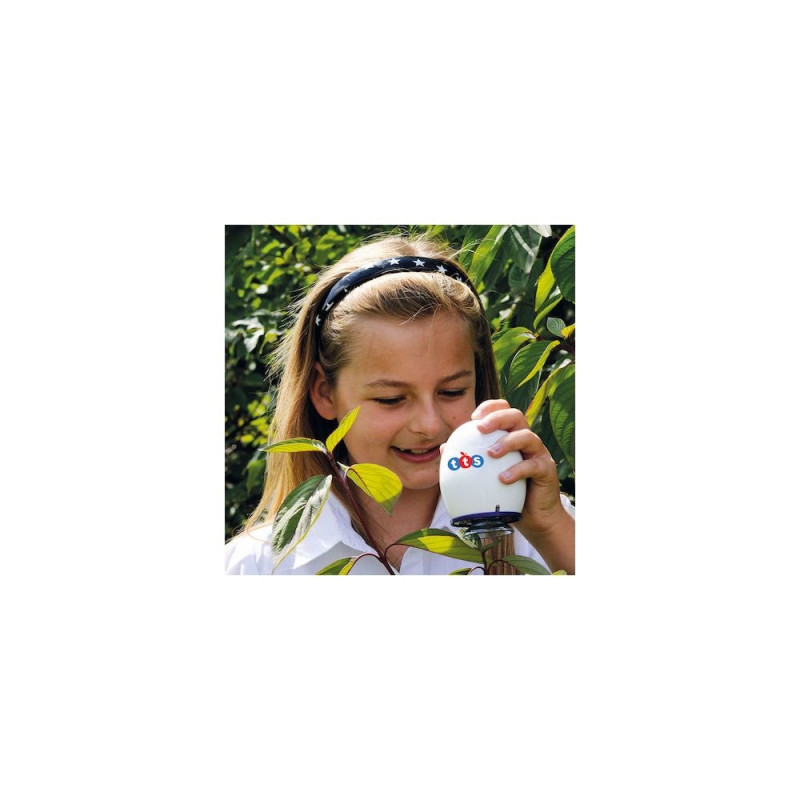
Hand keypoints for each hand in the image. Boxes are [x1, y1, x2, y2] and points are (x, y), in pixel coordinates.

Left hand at [472, 399, 574, 572]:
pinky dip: (517, 470)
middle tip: (480, 428)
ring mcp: (538, 453)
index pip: (504, 410)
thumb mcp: (485, 475)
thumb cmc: (508, 493)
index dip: (490, 407)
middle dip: (497, 418)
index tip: (473, 418)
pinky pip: (532, 465)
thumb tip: (443, 449)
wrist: (533, 518)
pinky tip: (503, 479)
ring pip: (527, 437)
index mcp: (511, 435)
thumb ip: (468, 459)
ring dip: (507, 442)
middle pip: (516, 416)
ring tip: (490, 453)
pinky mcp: (546, 470)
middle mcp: (526, 440)